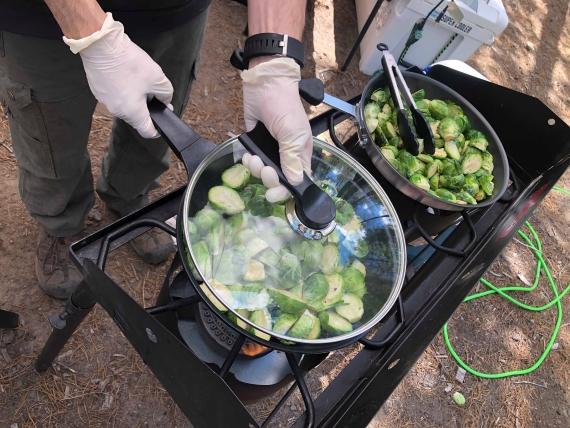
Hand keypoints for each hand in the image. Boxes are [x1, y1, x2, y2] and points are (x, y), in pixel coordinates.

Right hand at [63, 13, 172, 138]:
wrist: (100, 44)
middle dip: (147, 107)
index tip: (163, 119)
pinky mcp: (98, 89)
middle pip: (137, 116)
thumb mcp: (158, 79)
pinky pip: (115, 94)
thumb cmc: (128, 62)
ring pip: (125, 104)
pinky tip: (126, 73)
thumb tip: (164, 101)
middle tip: (154, 90)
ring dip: (135, 96)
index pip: (147, 131)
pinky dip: (123, 88)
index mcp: (132, 113)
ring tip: (139, 78)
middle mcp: (117, 111)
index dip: (158, 128)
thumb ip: (166, 94)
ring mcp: (105, 100)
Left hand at [241, 57, 311, 201]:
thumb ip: (292, 159)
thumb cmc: (284, 106)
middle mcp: (286, 154)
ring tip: (253, 158)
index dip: (286, 191)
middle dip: (268, 178)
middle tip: (263, 168)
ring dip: (256, 169)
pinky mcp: (255, 143)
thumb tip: (294, 182)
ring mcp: (270, 149)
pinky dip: (248, 162)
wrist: (264, 84)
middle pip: (278, 180)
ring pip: (263, 172)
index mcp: (301, 153)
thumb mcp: (292, 134)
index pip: (297, 181)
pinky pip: (252, 161)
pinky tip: (247, 155)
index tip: (274, 193)